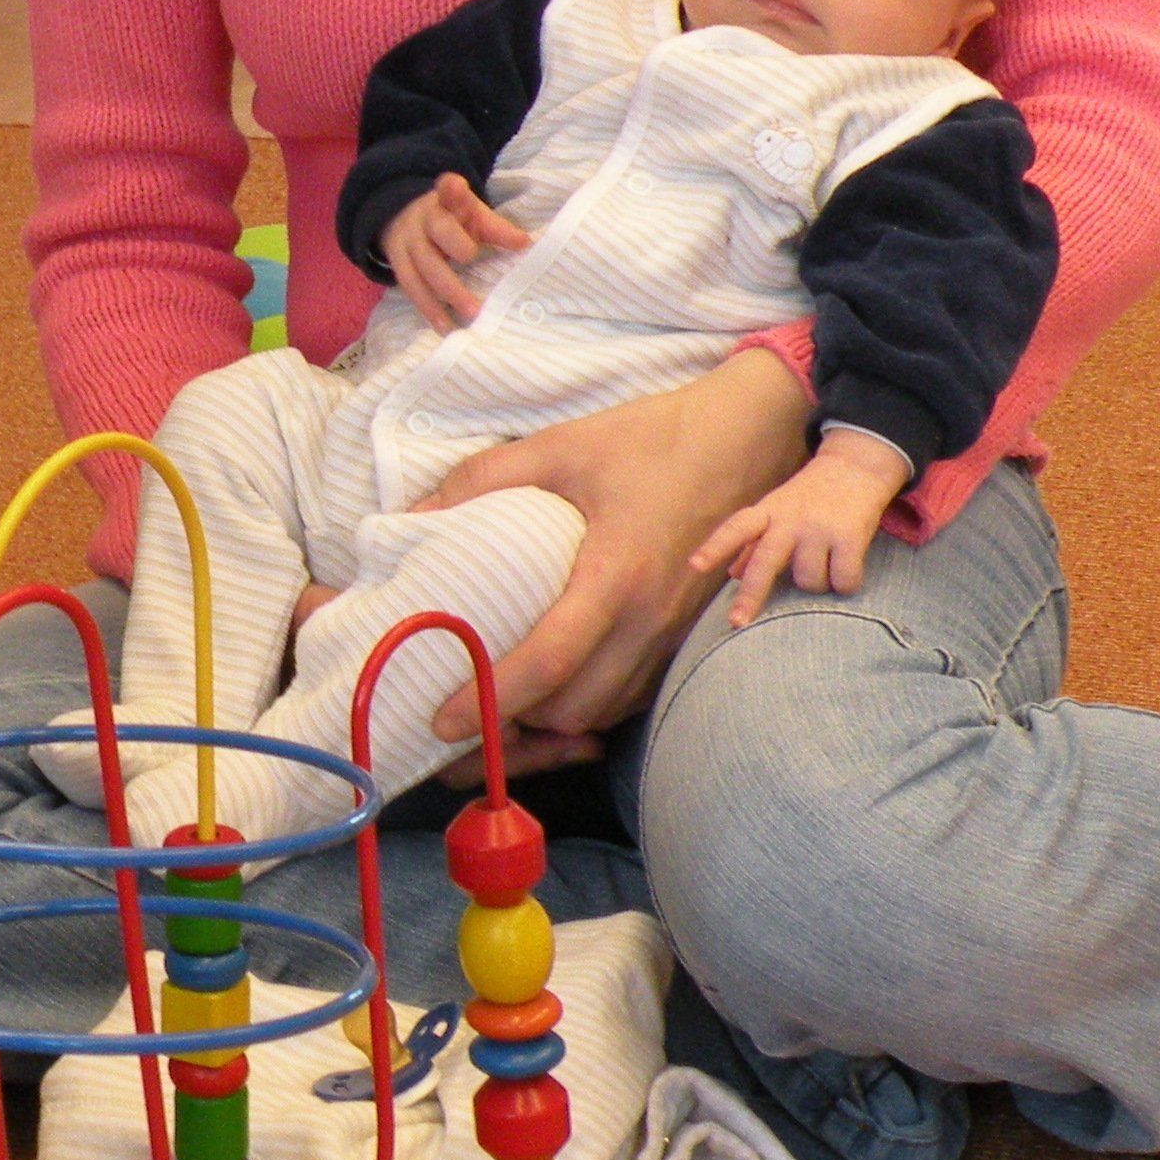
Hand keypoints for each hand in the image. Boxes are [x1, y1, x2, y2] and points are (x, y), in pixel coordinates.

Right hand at [378, 171, 529, 329]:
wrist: (402, 218)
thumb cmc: (451, 219)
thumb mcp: (471, 214)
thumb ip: (495, 227)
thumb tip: (525, 243)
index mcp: (445, 201)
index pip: (448, 191)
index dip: (451, 189)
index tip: (454, 186)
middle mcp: (423, 219)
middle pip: (438, 230)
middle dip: (455, 245)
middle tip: (472, 259)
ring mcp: (407, 243)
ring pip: (422, 267)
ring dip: (445, 292)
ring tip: (470, 314)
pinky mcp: (398, 265)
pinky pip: (411, 288)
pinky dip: (429, 309)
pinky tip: (445, 327)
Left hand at [410, 348, 809, 760]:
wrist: (744, 438)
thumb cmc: (651, 439)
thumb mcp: (561, 446)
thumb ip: (483, 478)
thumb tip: (415, 514)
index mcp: (616, 576)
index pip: (550, 663)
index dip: (491, 699)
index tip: (442, 719)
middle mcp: (650, 620)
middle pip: (574, 708)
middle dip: (514, 721)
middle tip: (462, 708)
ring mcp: (673, 635)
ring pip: (604, 711)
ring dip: (551, 718)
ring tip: (500, 701)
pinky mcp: (685, 636)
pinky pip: (632, 695)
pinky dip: (590, 703)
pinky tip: (556, 682)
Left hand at [687, 428, 909, 629]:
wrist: (856, 466)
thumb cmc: (811, 496)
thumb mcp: (778, 510)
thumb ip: (754, 542)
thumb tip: (731, 574)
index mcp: (768, 512)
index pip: (736, 529)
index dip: (715, 548)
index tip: (695, 567)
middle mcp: (790, 520)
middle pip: (765, 561)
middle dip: (750, 595)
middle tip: (736, 622)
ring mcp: (819, 528)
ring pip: (808, 581)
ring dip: (818, 583)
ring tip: (826, 560)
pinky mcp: (849, 536)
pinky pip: (842, 581)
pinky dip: (846, 583)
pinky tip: (847, 567)